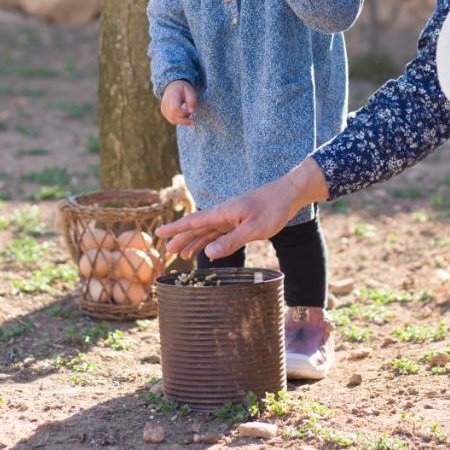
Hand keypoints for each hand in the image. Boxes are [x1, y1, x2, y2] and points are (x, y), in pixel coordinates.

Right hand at [157, 158, 329, 259]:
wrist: (289, 194)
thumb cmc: (273, 209)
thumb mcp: (254, 229)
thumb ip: (231, 241)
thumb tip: (208, 253)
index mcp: (223, 212)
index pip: (193, 221)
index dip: (176, 228)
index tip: (159, 232)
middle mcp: (223, 214)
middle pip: (197, 227)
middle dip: (181, 238)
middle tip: (167, 251)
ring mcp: (232, 217)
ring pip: (207, 231)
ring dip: (195, 242)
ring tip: (182, 255)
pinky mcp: (240, 221)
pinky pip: (220, 232)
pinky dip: (211, 241)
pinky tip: (207, 250)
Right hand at [160, 80, 196, 125]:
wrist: (173, 86)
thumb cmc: (183, 88)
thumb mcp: (189, 91)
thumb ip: (191, 100)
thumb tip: (191, 111)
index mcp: (171, 96)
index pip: (174, 109)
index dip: (183, 113)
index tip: (191, 110)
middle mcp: (165, 103)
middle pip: (173, 117)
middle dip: (184, 120)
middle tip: (193, 120)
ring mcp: (164, 109)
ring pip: (172, 120)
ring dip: (182, 121)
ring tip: (189, 115)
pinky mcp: (164, 112)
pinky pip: (172, 120)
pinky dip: (179, 121)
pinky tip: (184, 115)